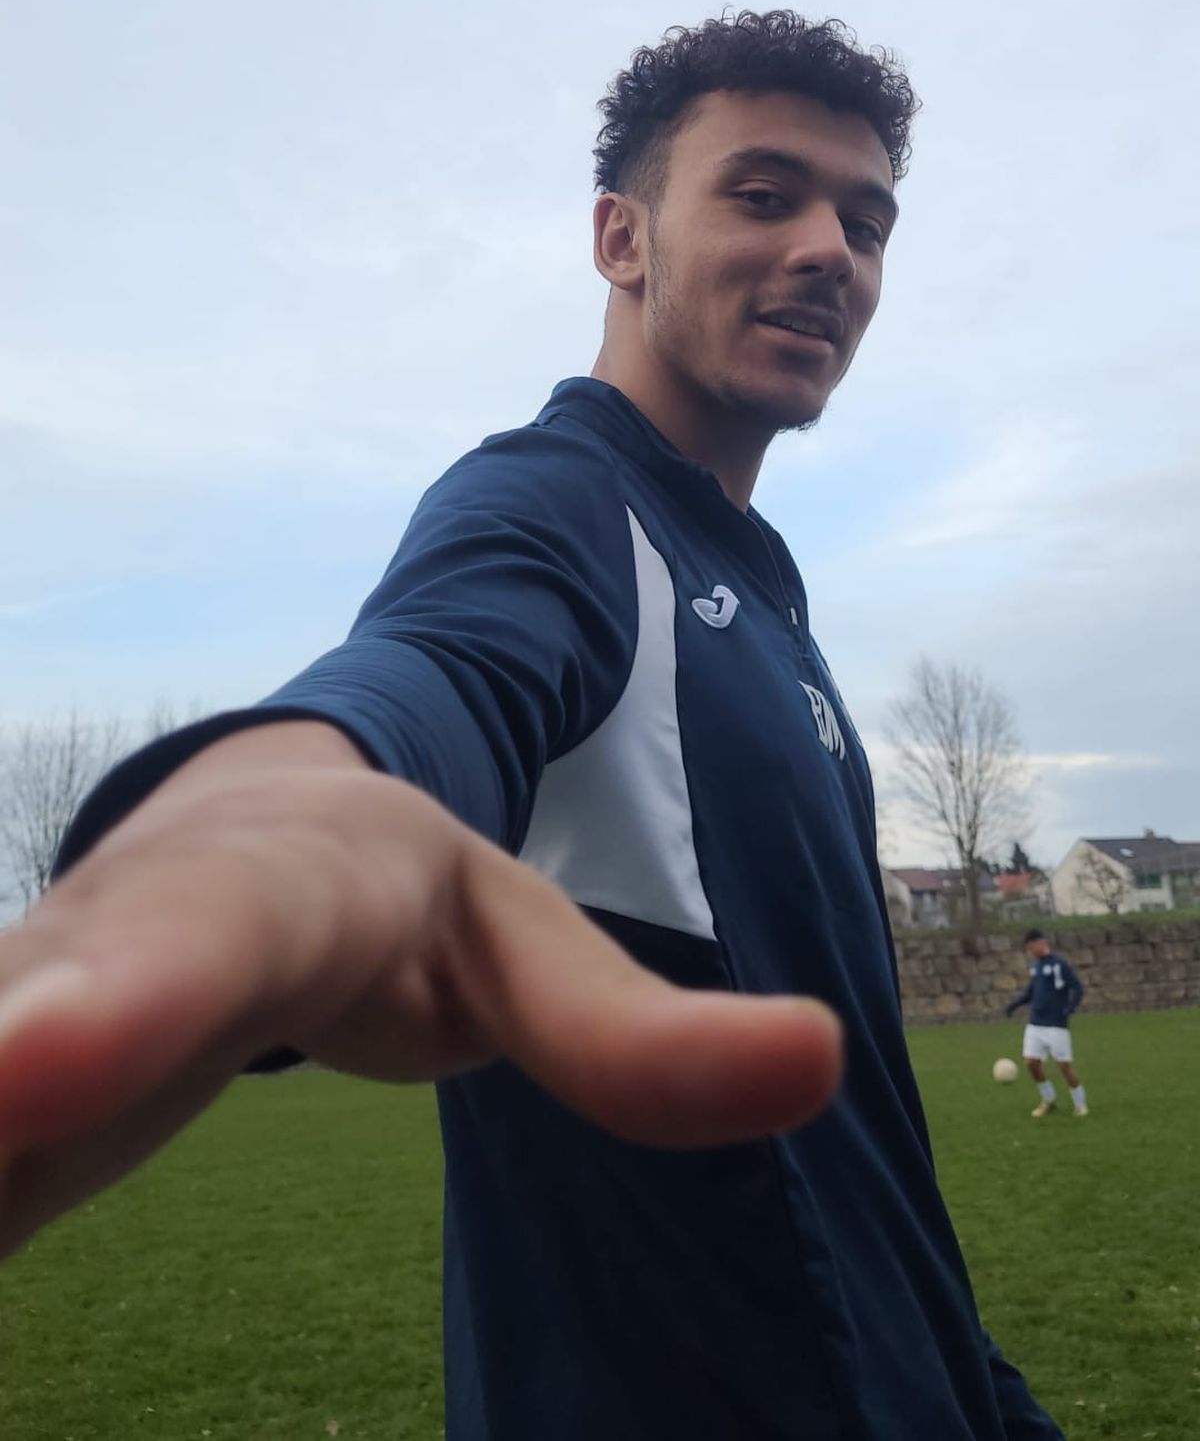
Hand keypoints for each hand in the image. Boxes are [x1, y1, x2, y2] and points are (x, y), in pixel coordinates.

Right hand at [0, 721, 841, 1260]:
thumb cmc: (400, 895)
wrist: (264, 827)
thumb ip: (648, 1037)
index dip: (97, 1009)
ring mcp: (32, 1000)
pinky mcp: (5, 1065)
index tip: (29, 1068)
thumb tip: (823, 1062)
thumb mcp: (526, 956)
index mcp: (270, 903)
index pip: (190, 956)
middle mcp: (114, 948)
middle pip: (16, 999)